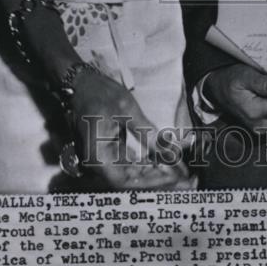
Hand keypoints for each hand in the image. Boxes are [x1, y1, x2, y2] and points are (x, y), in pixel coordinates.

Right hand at [71, 71, 193, 189]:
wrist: (81, 82)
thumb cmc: (99, 94)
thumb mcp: (126, 110)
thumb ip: (146, 132)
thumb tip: (169, 152)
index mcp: (98, 157)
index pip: (127, 182)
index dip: (152, 183)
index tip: (175, 179)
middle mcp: (99, 163)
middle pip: (132, 181)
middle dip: (159, 180)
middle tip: (186, 179)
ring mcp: (104, 158)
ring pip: (133, 173)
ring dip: (156, 172)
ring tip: (180, 170)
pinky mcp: (110, 151)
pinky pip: (130, 163)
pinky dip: (148, 162)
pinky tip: (165, 160)